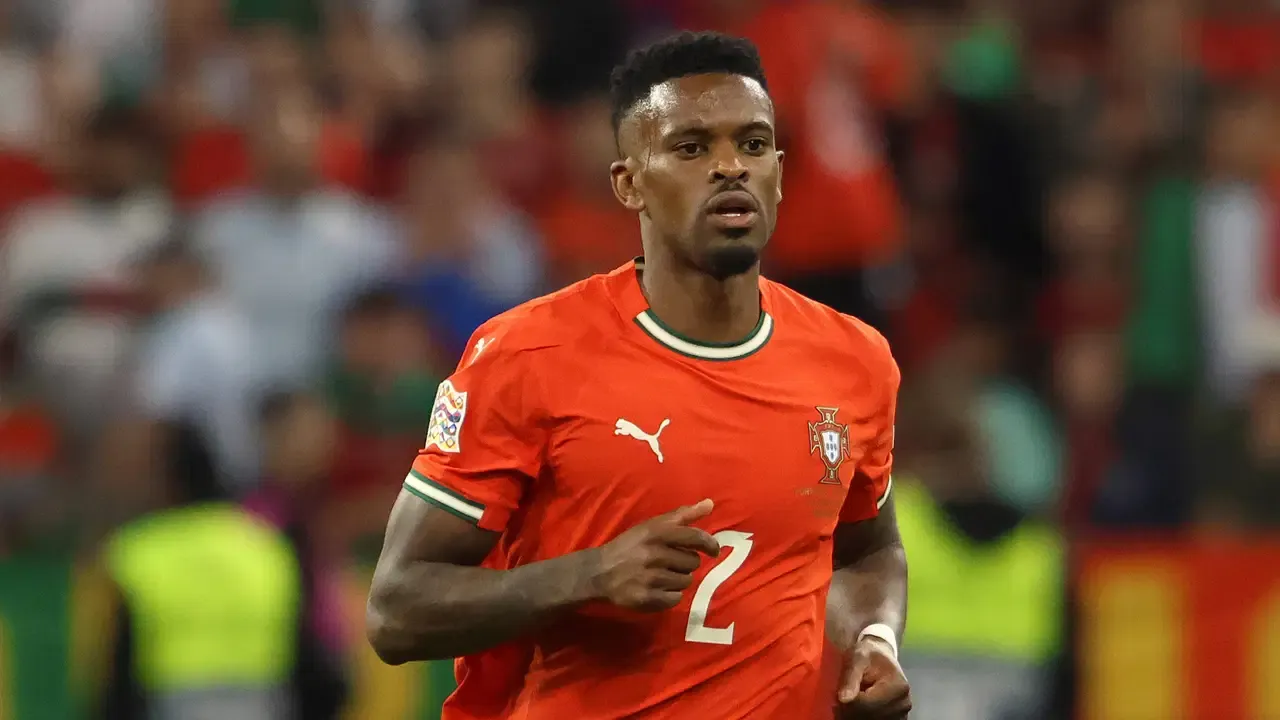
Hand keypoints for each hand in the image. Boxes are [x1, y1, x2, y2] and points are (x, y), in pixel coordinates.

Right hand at [588, 499, 719, 611]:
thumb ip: (682, 515)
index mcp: (656, 533)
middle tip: (669, 562)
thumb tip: (710, 504)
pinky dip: (670, 595)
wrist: (598, 572)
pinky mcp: (647, 598)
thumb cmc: (629, 546)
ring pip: (686, 581)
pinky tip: (657, 588)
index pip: (694, 537)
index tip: (713, 551)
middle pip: (692, 562)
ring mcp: (651, 578)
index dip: (709, 544)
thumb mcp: (652, 525)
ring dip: (678, 579)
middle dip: (685, 563)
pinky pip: (676, 599)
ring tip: (662, 575)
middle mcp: (655, 554)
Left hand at [835, 636, 911, 718]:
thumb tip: (843, 699)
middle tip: (840, 699)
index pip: (867, 705)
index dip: (848, 703)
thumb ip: (850, 678)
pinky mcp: (898, 719)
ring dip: (854, 715)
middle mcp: (904, 703)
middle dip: (850, 710)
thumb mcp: (856, 658)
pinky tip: (856, 707)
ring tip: (849, 700)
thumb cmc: (868, 654)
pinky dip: (862, 717)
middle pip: (869, 717)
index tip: (838, 695)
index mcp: (898, 687)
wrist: (880, 657)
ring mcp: (902, 714)